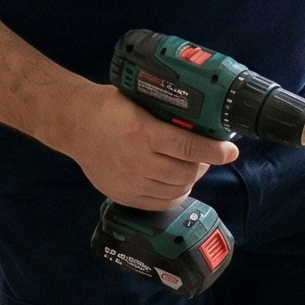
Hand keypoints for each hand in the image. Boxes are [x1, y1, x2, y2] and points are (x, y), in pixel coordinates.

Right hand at [62, 82, 237, 207]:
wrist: (74, 124)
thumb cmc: (109, 107)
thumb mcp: (140, 101)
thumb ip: (167, 113)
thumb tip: (203, 120)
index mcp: (143, 133)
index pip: (190, 147)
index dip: (215, 151)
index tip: (231, 151)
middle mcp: (137, 160)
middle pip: (186, 172)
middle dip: (204, 165)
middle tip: (208, 156)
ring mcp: (129, 181)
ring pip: (176, 190)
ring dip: (191, 180)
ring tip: (192, 168)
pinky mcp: (123, 195)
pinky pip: (159, 204)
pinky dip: (175, 195)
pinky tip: (177, 184)